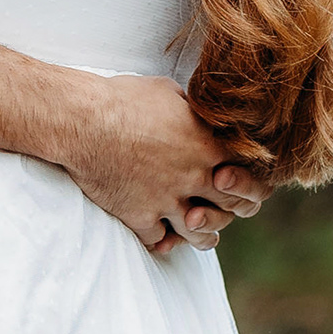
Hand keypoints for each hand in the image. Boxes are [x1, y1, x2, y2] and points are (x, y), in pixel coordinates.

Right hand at [53, 72, 275, 254]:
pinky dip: (162, 240)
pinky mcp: (140, 216)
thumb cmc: (123, 98)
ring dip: (203, 232)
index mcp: (207, 145)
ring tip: (196, 226)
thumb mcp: (168, 92)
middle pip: (233, 207)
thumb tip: (201, 113)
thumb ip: (193, 112)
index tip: (237, 175)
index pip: (250, 171)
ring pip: (201, 234)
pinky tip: (159, 235)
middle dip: (232, 207)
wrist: (82, 121)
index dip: (249, 176)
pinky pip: (160, 241)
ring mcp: (168, 200)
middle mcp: (194, 177)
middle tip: (221, 203)